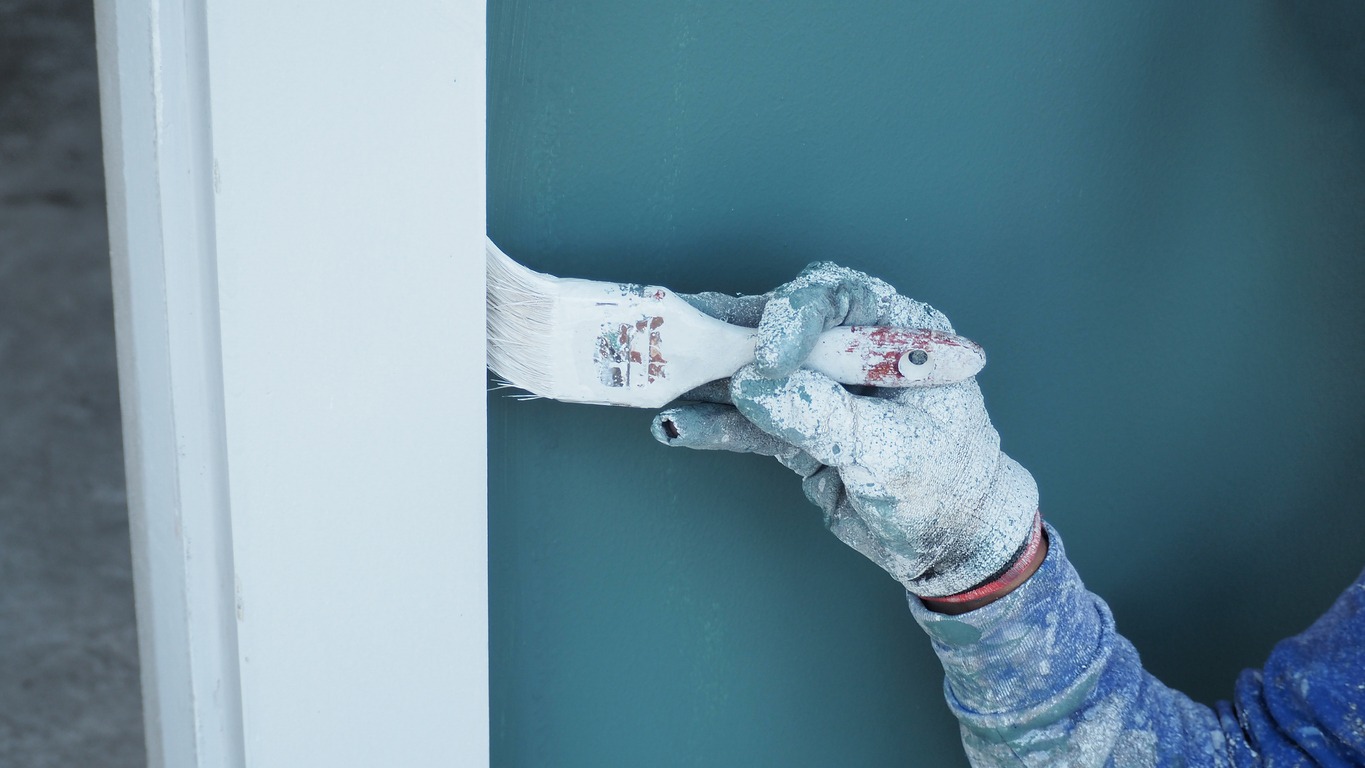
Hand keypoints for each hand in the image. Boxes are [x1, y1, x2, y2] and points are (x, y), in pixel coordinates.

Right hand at [652, 262, 1037, 598]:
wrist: (950, 544)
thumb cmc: (947, 486)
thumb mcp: (892, 452)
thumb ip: (824, 417)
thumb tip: (755, 387)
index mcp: (897, 335)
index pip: (837, 299)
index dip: (793, 317)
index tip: (765, 357)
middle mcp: (854, 350)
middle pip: (780, 325)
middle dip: (728, 332)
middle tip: (676, 331)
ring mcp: (822, 389)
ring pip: (754, 371)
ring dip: (707, 378)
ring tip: (658, 380)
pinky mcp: (796, 428)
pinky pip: (748, 420)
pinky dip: (712, 423)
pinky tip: (676, 425)